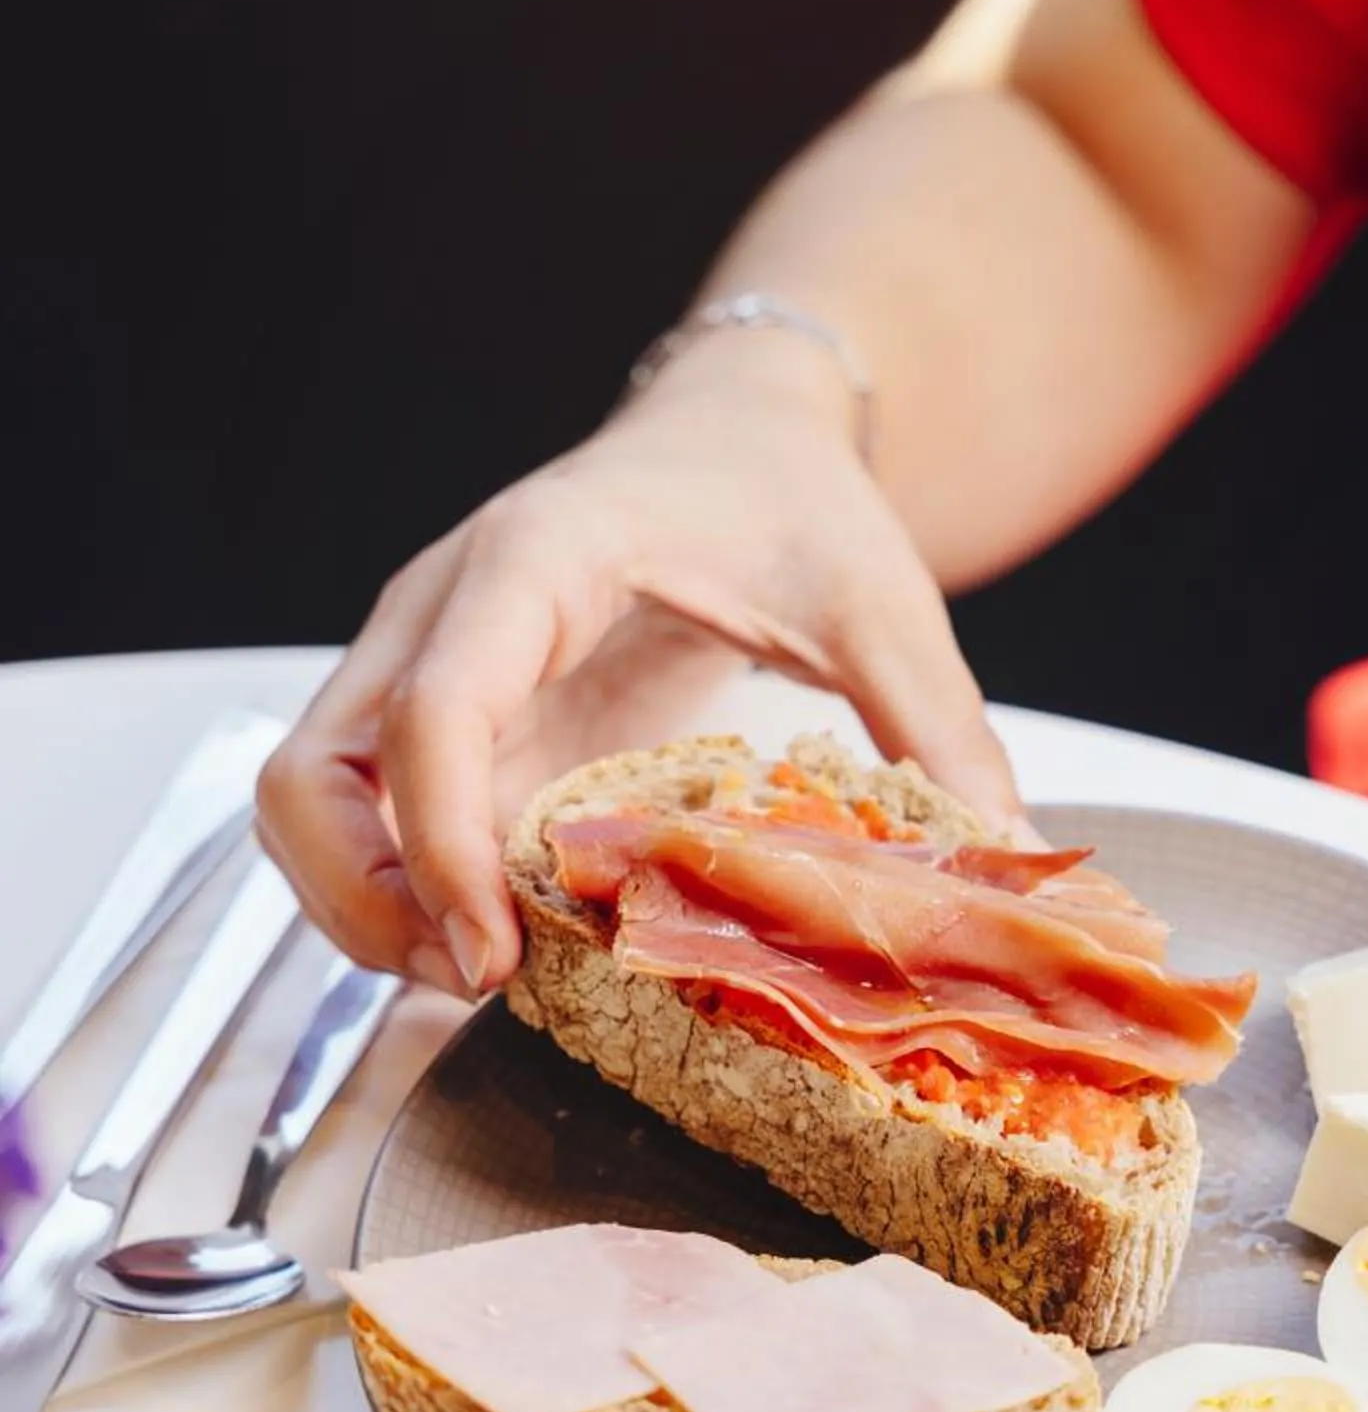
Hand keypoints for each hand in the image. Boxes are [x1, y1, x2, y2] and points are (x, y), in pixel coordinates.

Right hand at [255, 336, 1023, 992]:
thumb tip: (1010, 864)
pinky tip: (502, 942)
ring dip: (366, 908)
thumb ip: (939, 733)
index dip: (438, 842)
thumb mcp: (882, 606)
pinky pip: (374, 818)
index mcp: (537, 559)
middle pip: (313, 772)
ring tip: (478, 979)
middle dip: (362, 900)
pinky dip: (406, 891)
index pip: (437, 705)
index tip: (490, 950)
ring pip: (314, 804)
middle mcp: (446, 610)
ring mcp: (428, 665)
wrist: (738, 428)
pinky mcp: (449, 717)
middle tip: (472, 982)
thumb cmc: (790, 496)